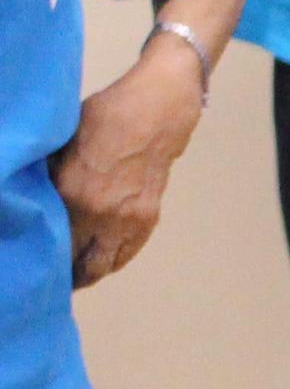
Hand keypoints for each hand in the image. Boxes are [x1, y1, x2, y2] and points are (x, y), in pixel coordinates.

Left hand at [51, 46, 203, 288]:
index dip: (43, 256)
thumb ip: (50, 178)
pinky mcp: (148, 218)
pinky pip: (127, 253)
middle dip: (67, 275)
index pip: (53, 241)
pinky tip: (102, 257)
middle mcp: (100, 214)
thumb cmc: (104, 119)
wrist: (157, 112)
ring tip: (77, 272)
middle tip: (55, 276)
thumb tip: (32, 199)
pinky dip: (113, 261)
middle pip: (80, 264)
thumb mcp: (63, 145)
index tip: (35, 261)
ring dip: (90, 272)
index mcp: (72, 194)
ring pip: (106, 265)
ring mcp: (128, 219)